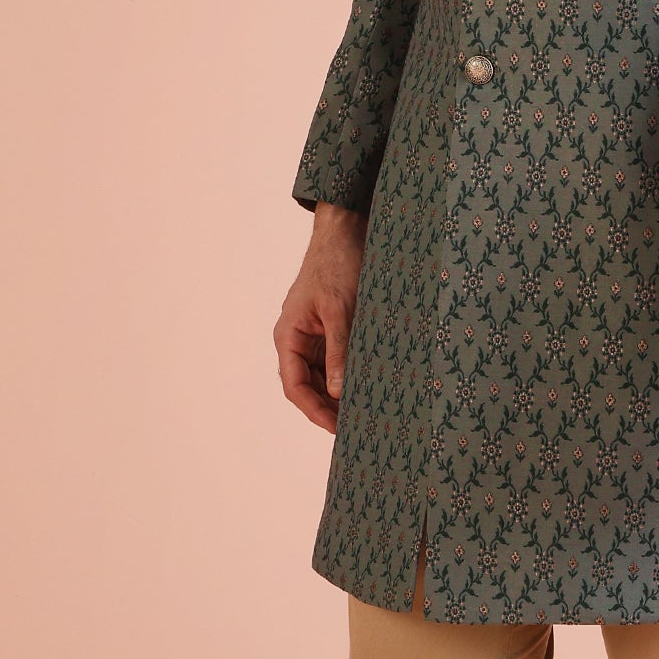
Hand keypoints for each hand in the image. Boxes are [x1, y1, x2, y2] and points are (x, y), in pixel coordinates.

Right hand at [275, 202, 366, 431]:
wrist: (347, 231)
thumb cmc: (337, 265)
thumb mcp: (341, 311)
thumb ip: (339, 351)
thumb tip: (339, 392)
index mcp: (288, 336)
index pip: (295, 386)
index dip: (314, 410)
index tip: (336, 427)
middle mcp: (297, 340)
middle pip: (309, 386)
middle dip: (329, 408)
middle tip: (358, 427)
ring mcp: (314, 336)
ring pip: (324, 376)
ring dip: (341, 393)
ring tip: (366, 411)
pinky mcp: (332, 329)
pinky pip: (337, 360)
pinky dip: (351, 375)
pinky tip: (370, 386)